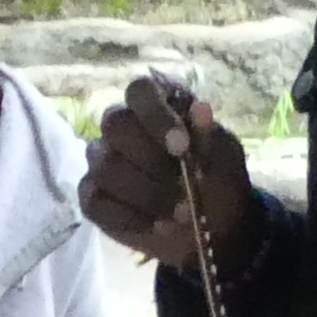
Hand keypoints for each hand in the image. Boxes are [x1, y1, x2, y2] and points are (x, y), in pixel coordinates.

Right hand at [83, 76, 262, 275]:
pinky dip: (130, 217)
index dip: (155, 115)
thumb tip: (200, 108)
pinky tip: (158, 226)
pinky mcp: (93, 197)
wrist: (213, 225)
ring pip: (106, 167)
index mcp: (155, 106)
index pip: (140, 91)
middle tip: (183, 185)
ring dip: (147, 193)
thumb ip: (208, 135)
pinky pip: (95, 202)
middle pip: (115, 125)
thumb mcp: (223, 157)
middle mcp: (122, 129)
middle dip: (150, 159)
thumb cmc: (217, 179)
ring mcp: (102, 163)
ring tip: (181, 212)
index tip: (182, 147)